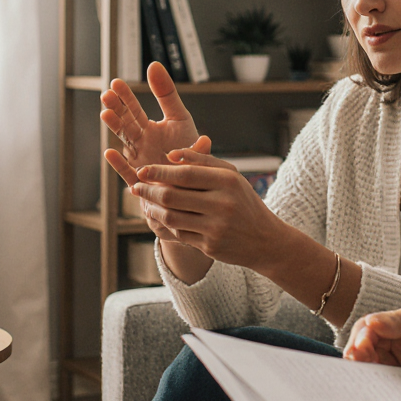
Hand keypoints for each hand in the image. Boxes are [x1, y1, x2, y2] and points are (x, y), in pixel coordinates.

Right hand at [100, 61, 200, 186]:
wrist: (194, 190)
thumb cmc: (188, 157)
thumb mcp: (182, 121)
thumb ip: (168, 95)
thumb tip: (155, 67)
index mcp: (151, 130)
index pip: (135, 111)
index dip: (126, 97)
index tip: (116, 82)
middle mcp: (142, 144)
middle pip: (127, 124)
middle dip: (117, 109)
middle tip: (107, 94)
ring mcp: (141, 162)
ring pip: (126, 143)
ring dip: (116, 129)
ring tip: (106, 113)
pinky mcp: (143, 181)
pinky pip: (129, 172)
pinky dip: (119, 164)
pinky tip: (109, 152)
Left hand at [132, 147, 285, 269]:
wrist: (265, 240)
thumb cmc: (243, 202)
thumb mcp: (231, 176)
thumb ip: (202, 160)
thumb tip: (170, 155)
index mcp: (228, 181)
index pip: (185, 173)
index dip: (158, 172)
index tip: (141, 170)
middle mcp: (223, 204)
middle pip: (172, 196)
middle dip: (148, 190)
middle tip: (136, 187)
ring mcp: (216, 227)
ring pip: (171, 217)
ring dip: (152, 209)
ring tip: (145, 202)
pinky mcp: (210, 246)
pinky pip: (178, 234)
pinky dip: (165, 225)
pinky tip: (160, 217)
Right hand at [345, 302, 400, 385]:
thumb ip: (398, 321)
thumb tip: (369, 323)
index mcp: (396, 323)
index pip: (367, 330)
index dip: (359, 340)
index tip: (358, 352)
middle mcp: (395, 342)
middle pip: (366, 351)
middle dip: (358, 359)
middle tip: (356, 368)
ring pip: (375, 370)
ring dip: (366, 376)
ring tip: (364, 384)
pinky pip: (391, 386)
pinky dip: (382, 390)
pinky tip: (378, 395)